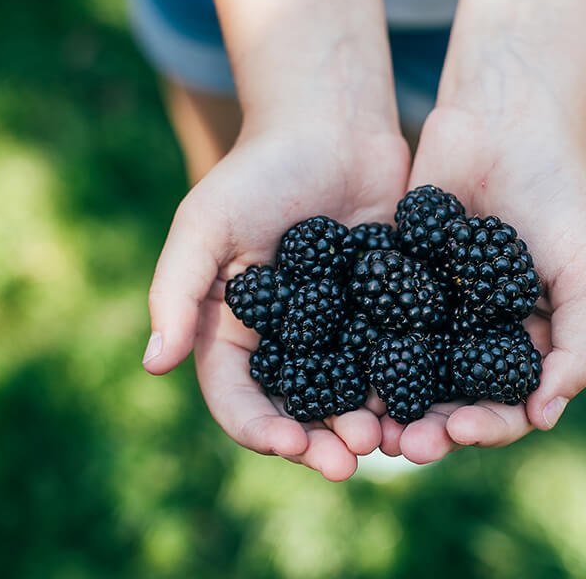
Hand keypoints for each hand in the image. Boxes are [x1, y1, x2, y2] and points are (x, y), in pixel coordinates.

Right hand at [145, 120, 408, 480]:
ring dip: (371, 425)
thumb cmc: (258, 170)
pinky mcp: (390, 312)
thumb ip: (177, 290)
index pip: (239, 397)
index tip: (289, 446)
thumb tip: (153, 364)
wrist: (331, 127)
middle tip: (353, 459)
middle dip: (323, 439)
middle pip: (301, 410)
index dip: (259, 429)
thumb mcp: (206, 223)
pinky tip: (432, 404)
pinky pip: (400, 358)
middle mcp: (290, 341)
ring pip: (355, 395)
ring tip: (395, 443)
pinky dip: (413, 386)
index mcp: (237, 331)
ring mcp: (343, 330)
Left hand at [380, 106, 585, 462]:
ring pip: (406, 369)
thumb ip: (578, 346)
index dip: (486, 426)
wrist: (509, 118)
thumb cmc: (563, 194)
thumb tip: (545, 419)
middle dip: (429, 425)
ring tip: (367, 424)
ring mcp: (433, 305)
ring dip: (389, 402)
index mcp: (525, 340)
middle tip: (401, 446)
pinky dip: (358, 347)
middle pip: (450, 398)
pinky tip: (337, 367)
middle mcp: (476, 331)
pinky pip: (373, 319)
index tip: (459, 431)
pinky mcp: (393, 275)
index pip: (506, 404)